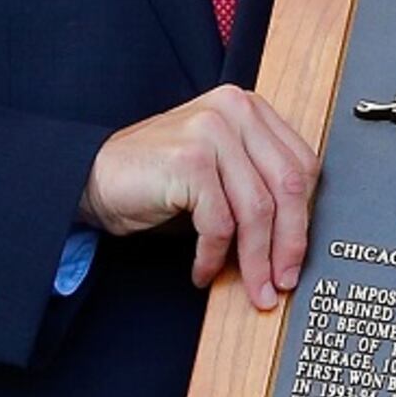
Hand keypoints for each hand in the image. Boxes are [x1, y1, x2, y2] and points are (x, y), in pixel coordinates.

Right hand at [80, 86, 315, 309]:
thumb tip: (296, 242)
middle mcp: (234, 111)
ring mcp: (211, 131)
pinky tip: (203, 271)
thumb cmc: (157, 178)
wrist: (90, 177)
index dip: (305, 217)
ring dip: (256, 260)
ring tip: (253, 288)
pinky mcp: (188, 160)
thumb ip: (258, 186)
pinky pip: (218, 223)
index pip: (302, 166)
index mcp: (249, 108)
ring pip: (257, 210)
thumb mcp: (220, 173)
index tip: (297, 256)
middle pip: (288, 187)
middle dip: (289, 244)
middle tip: (283, 281)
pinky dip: (214, 256)